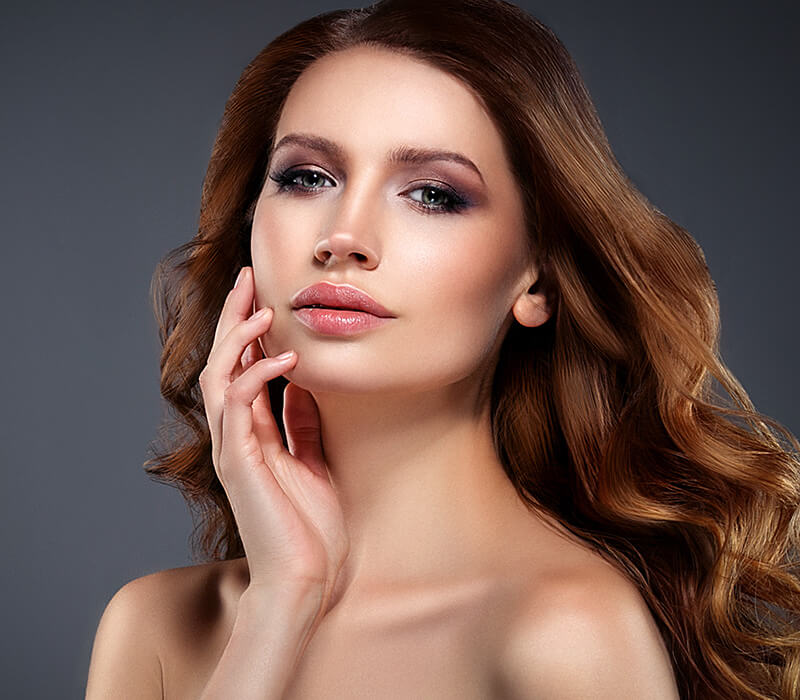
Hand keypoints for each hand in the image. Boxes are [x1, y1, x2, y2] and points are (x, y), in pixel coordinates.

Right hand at [198, 265, 349, 619]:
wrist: (305, 578)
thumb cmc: (310, 527)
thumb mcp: (313, 459)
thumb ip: (301, 423)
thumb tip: (306, 384)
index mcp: (253, 434)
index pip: (243, 369)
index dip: (249, 331)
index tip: (263, 296)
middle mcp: (236, 436)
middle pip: (224, 363)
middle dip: (234, 319)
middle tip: (247, 279)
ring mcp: (234, 449)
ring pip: (220, 378)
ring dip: (238, 339)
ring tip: (261, 307)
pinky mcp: (240, 463)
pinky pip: (240, 407)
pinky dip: (258, 377)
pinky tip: (285, 358)